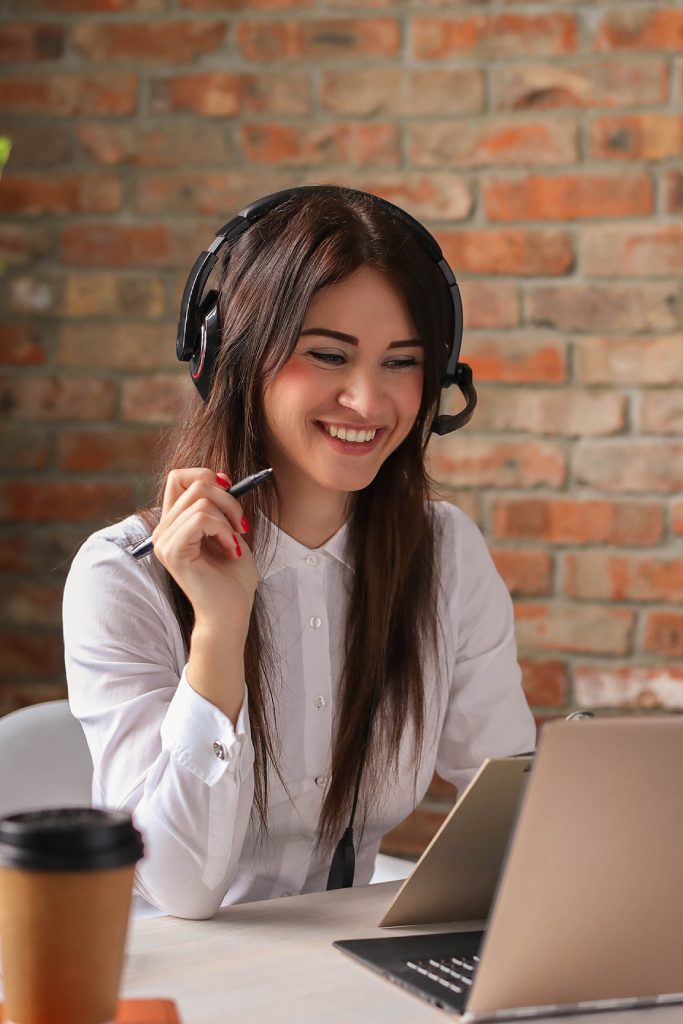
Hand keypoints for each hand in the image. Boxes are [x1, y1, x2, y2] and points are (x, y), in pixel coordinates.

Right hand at [151, 468, 258, 635]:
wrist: (232, 613)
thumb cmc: (233, 578)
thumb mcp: (229, 531)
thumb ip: (219, 506)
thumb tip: (221, 477)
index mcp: (174, 524)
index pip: (178, 477)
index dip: (207, 476)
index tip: (230, 494)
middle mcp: (163, 530)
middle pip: (194, 483)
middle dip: (228, 498)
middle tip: (241, 526)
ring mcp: (165, 541)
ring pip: (200, 500)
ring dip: (228, 517)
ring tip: (234, 542)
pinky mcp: (174, 552)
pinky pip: (200, 519)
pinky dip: (223, 529)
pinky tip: (231, 549)